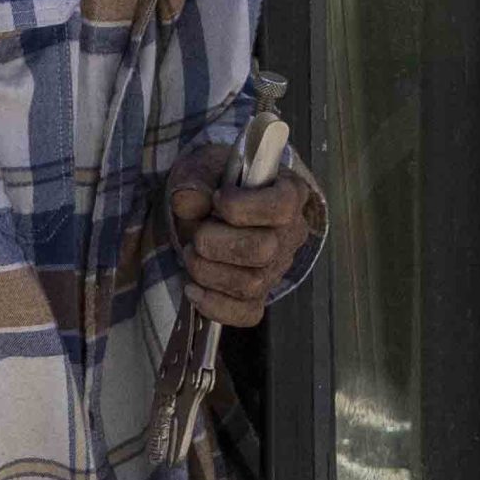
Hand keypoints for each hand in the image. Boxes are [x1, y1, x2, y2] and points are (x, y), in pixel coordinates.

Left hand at [166, 138, 321, 329]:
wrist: (208, 207)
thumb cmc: (215, 182)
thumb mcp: (203, 166)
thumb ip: (196, 178)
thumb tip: (188, 202)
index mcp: (289, 193)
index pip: (281, 207)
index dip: (241, 207)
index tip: (218, 198)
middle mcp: (291, 234)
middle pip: (264, 250)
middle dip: (216, 243)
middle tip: (196, 233)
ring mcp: (277, 268)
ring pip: (251, 284)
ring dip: (207, 271)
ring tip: (191, 254)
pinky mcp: (260, 295)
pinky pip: (246, 314)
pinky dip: (215, 306)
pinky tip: (193, 289)